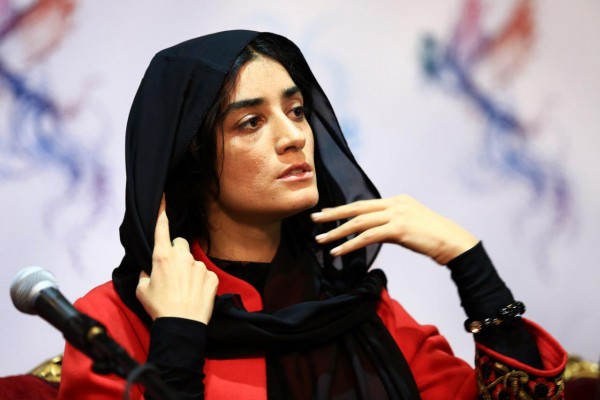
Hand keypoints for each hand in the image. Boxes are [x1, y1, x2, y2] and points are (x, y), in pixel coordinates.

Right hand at [136, 195, 218, 322]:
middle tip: (172, 271)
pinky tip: (195, 294)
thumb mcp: (142, 290)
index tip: (163, 197)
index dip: (161, 213)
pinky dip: (201, 282)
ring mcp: (199, 266)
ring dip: (189, 270)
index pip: (162, 229)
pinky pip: (205, 274)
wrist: (181, 325)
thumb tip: (151, 270)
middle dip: (177, 252)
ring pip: (193, 261)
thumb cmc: (158, 308)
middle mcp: (182, 257)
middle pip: (180, 244)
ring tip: (184, 290)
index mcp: (162, 257)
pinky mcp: (212, 276)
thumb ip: (146, 274)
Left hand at [311, 194, 477, 264]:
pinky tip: (339, 251)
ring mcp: (397, 215)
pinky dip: (351, 244)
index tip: (328, 213)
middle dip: (334, 214)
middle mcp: (395, 204)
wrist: (454, 243)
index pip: (365, 203)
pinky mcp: (398, 229)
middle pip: (357, 207)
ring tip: (321, 240)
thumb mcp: (412, 223)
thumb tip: (376, 230)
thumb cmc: (434, 238)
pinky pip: (368, 236)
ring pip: (359, 222)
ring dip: (338, 232)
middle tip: (315, 219)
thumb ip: (393, 222)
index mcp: (397, 200)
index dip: (344, 209)